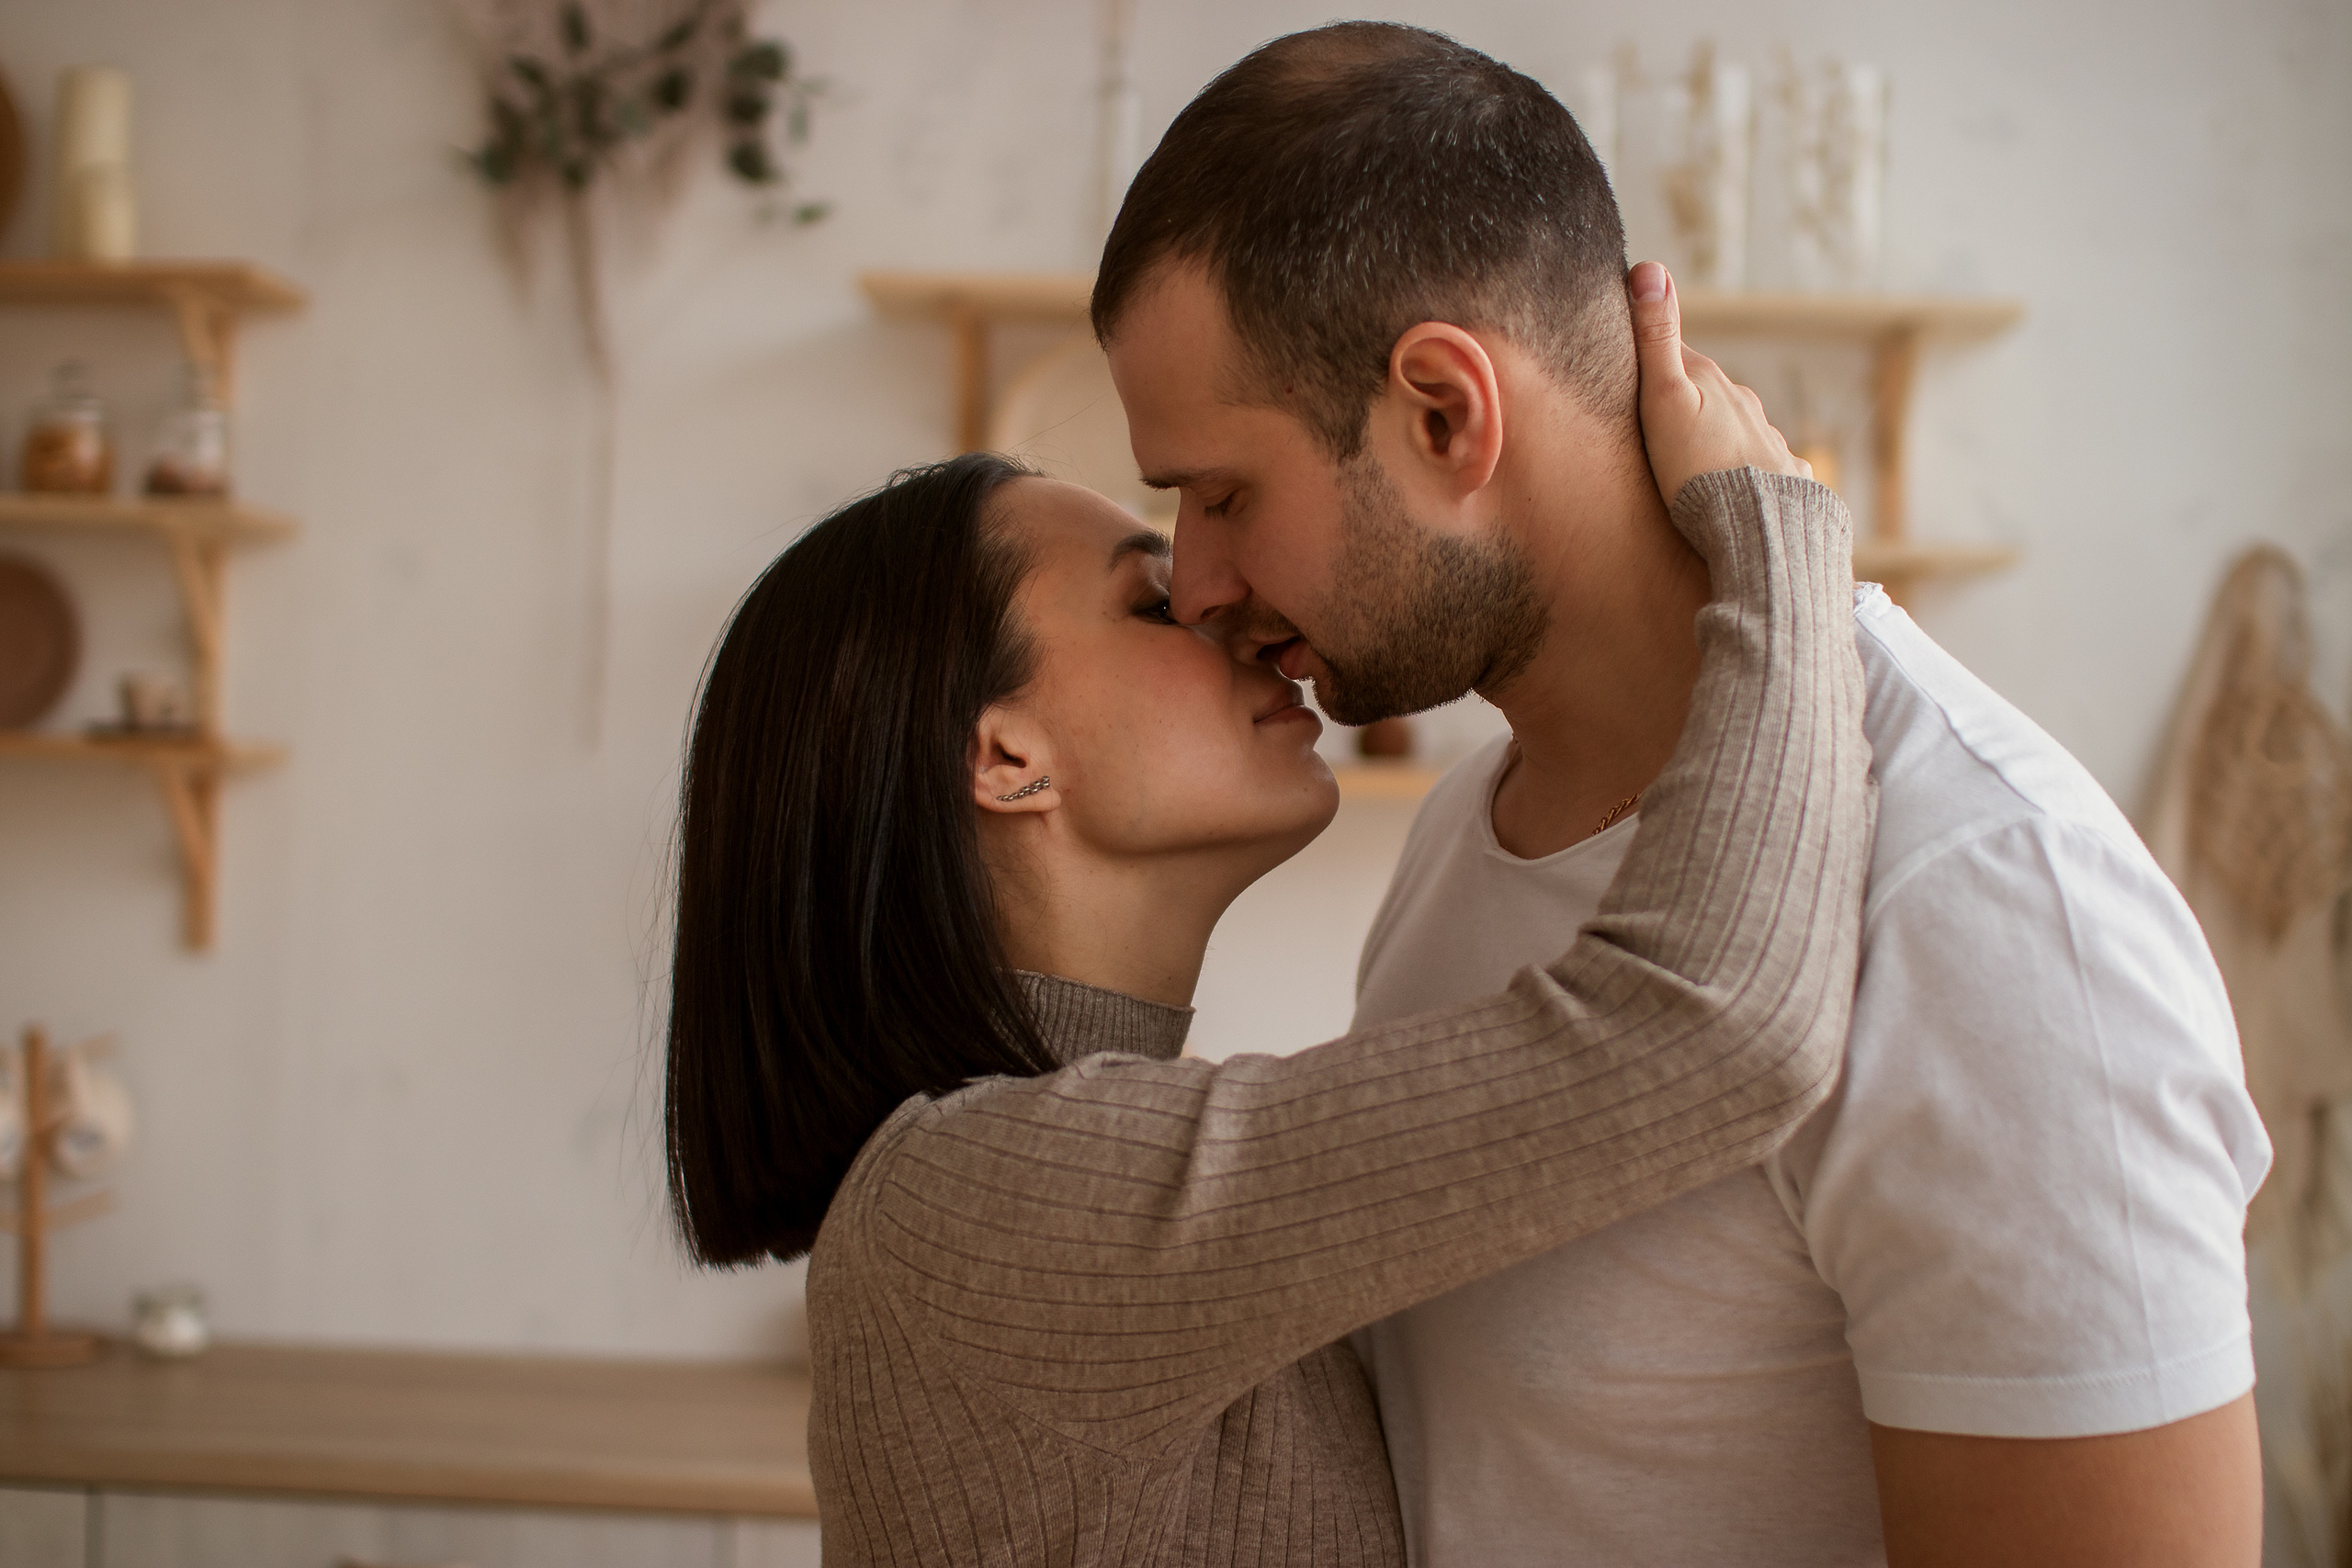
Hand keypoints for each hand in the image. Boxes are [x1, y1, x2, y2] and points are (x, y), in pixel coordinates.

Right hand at [1627, 260, 1812, 507]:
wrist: (1755, 530)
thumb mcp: (1663, 400)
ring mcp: (1769, 440)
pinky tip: (1732, 492)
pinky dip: (1744, 472)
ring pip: (1734, 429)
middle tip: (1651, 427)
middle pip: (1706, 392)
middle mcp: (1745, 403)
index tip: (1625, 365)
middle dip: (1683, 401)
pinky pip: (1761, 467)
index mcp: (1711, 380)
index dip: (1647, 355)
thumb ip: (1656, 339)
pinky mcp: (1785, 478)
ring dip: (1713, 439)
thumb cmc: (1696, 469)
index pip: (1673, 353)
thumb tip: (1650, 267)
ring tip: (1689, 467)